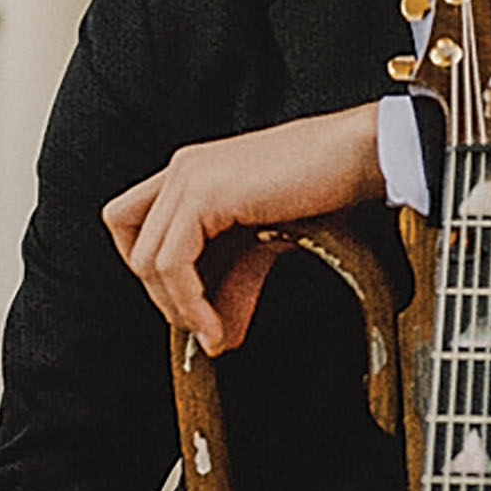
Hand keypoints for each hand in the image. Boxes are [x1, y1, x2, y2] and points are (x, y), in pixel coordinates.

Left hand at [102, 102, 383, 354]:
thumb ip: (236, 283)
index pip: (132, 224)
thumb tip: (219, 337)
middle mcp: (182, 170)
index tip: (189, 304)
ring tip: (212, 335)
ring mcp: (189, 178)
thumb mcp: (266, 243)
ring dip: (178, 309)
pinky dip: (190, 304)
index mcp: (192, 171)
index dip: (152, 271)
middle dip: (164, 299)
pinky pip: (172, 263)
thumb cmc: (326, 186)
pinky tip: (218, 326)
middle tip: (202, 330)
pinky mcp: (204, 194)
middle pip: (134, 247)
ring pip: (147, 260)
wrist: (359, 153)